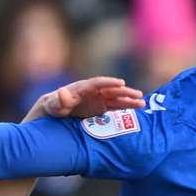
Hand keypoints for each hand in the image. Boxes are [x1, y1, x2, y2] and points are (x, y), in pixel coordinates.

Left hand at [25, 76, 143, 122]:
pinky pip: (115, 107)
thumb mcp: (53, 104)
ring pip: (116, 99)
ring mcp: (97, 100)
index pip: (98, 83)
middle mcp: (93, 92)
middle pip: (111, 90)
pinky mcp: (100, 108)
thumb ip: (59, 100)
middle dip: (125, 93)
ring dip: (129, 101)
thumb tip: (63, 92)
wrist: (54, 112)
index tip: (121, 83)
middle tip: (139, 95)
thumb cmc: (53, 107)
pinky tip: (136, 110)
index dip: (110, 83)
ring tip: (142, 103)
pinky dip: (125, 108)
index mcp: (83, 88)